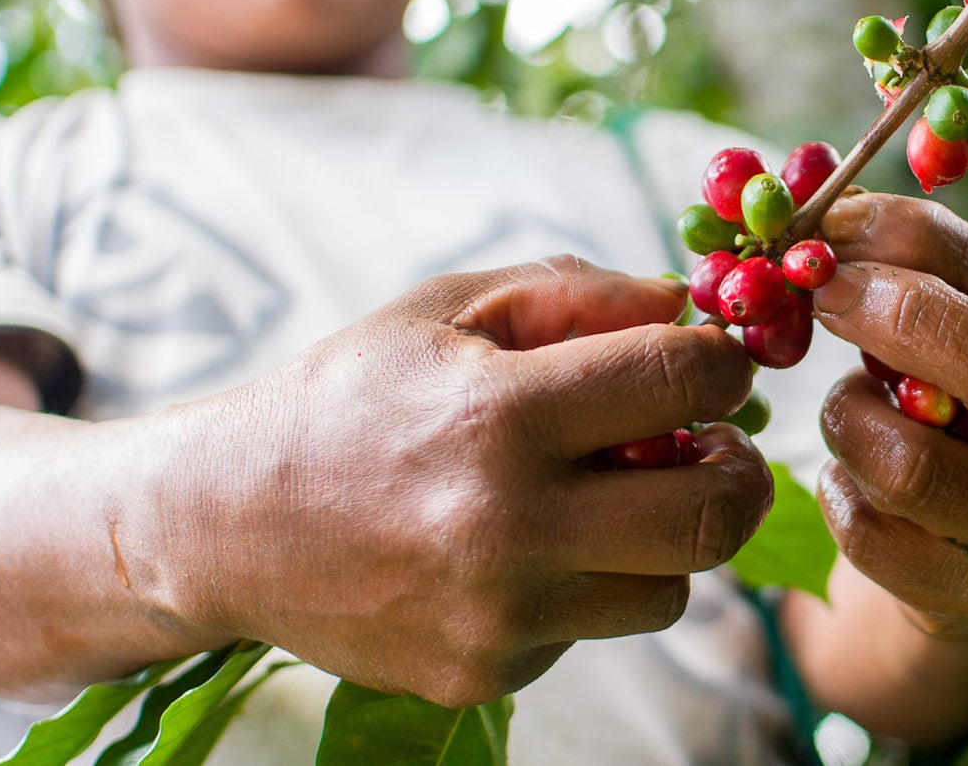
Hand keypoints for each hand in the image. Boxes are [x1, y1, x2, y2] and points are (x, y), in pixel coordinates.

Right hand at [143, 256, 769, 706]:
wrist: (224, 523)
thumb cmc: (348, 398)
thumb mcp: (447, 309)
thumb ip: (575, 293)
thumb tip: (688, 309)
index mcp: (500, 413)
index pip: (681, 380)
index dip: (727, 362)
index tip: (722, 363)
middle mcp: (506, 523)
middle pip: (711, 512)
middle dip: (743, 471)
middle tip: (724, 449)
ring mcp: (498, 614)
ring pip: (670, 588)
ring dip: (665, 538)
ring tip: (612, 499)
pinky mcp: (484, 673)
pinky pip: (594, 626)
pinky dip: (587, 584)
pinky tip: (528, 549)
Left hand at [812, 194, 967, 636]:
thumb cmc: (965, 422)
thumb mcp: (966, 339)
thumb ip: (923, 276)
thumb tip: (833, 212)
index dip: (901, 242)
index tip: (826, 230)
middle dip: (891, 316)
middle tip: (819, 296)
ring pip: (914, 464)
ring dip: (850, 422)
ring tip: (851, 411)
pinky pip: (874, 539)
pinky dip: (840, 498)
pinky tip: (850, 482)